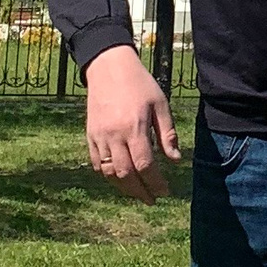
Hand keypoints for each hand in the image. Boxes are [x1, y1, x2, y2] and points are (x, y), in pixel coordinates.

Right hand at [83, 45, 180, 202]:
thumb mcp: (160, 104)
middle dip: (140, 191)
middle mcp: (114, 135)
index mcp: (134, 127)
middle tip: (152, 199)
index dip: (155, 183)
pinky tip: (119, 179)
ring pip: (109, 173)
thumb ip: (167, 134)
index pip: (145, 165)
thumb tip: (176, 160)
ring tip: (137, 193)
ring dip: (124, 188)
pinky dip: (107, 176)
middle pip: (126, 175)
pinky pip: (96, 163)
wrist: (108, 67)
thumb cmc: (139, 84)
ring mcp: (99, 136)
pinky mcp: (90, 135)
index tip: (165, 191)